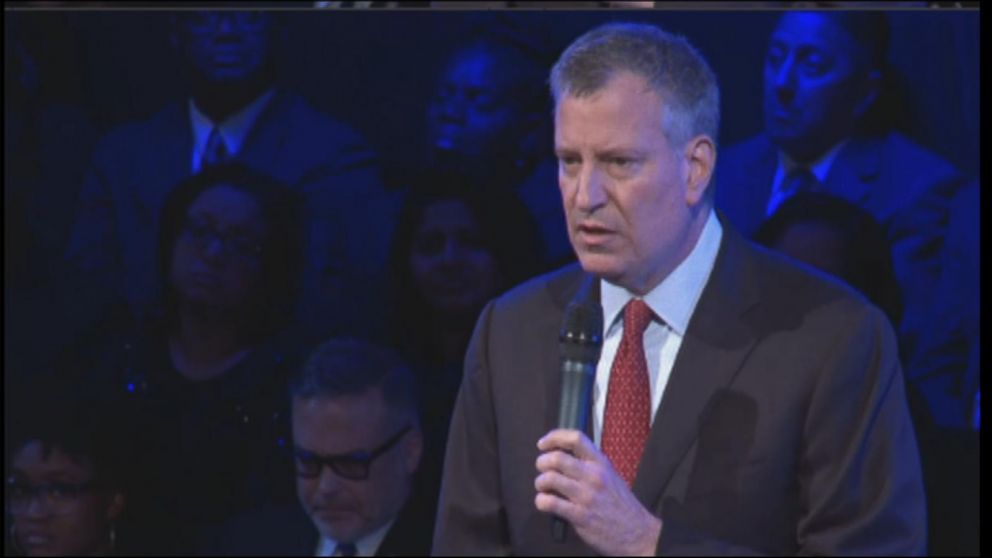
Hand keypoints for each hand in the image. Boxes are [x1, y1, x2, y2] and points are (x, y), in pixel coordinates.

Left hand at [534, 429, 661, 555]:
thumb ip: (590, 465)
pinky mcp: (580, 515)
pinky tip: (545, 503)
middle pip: (557, 458)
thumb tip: (563, 456)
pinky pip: (550, 503)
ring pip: (549, 479)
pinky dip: (541, 501)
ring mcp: (586, 496)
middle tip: (542, 470)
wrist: (637, 533)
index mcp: (601, 463)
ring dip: (540, 483)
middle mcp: (593, 476)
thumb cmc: (620, 504)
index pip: (575, 439)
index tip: (543, 444)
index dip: (554, 437)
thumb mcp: (610, 476)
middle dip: (541, 463)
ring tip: (543, 488)